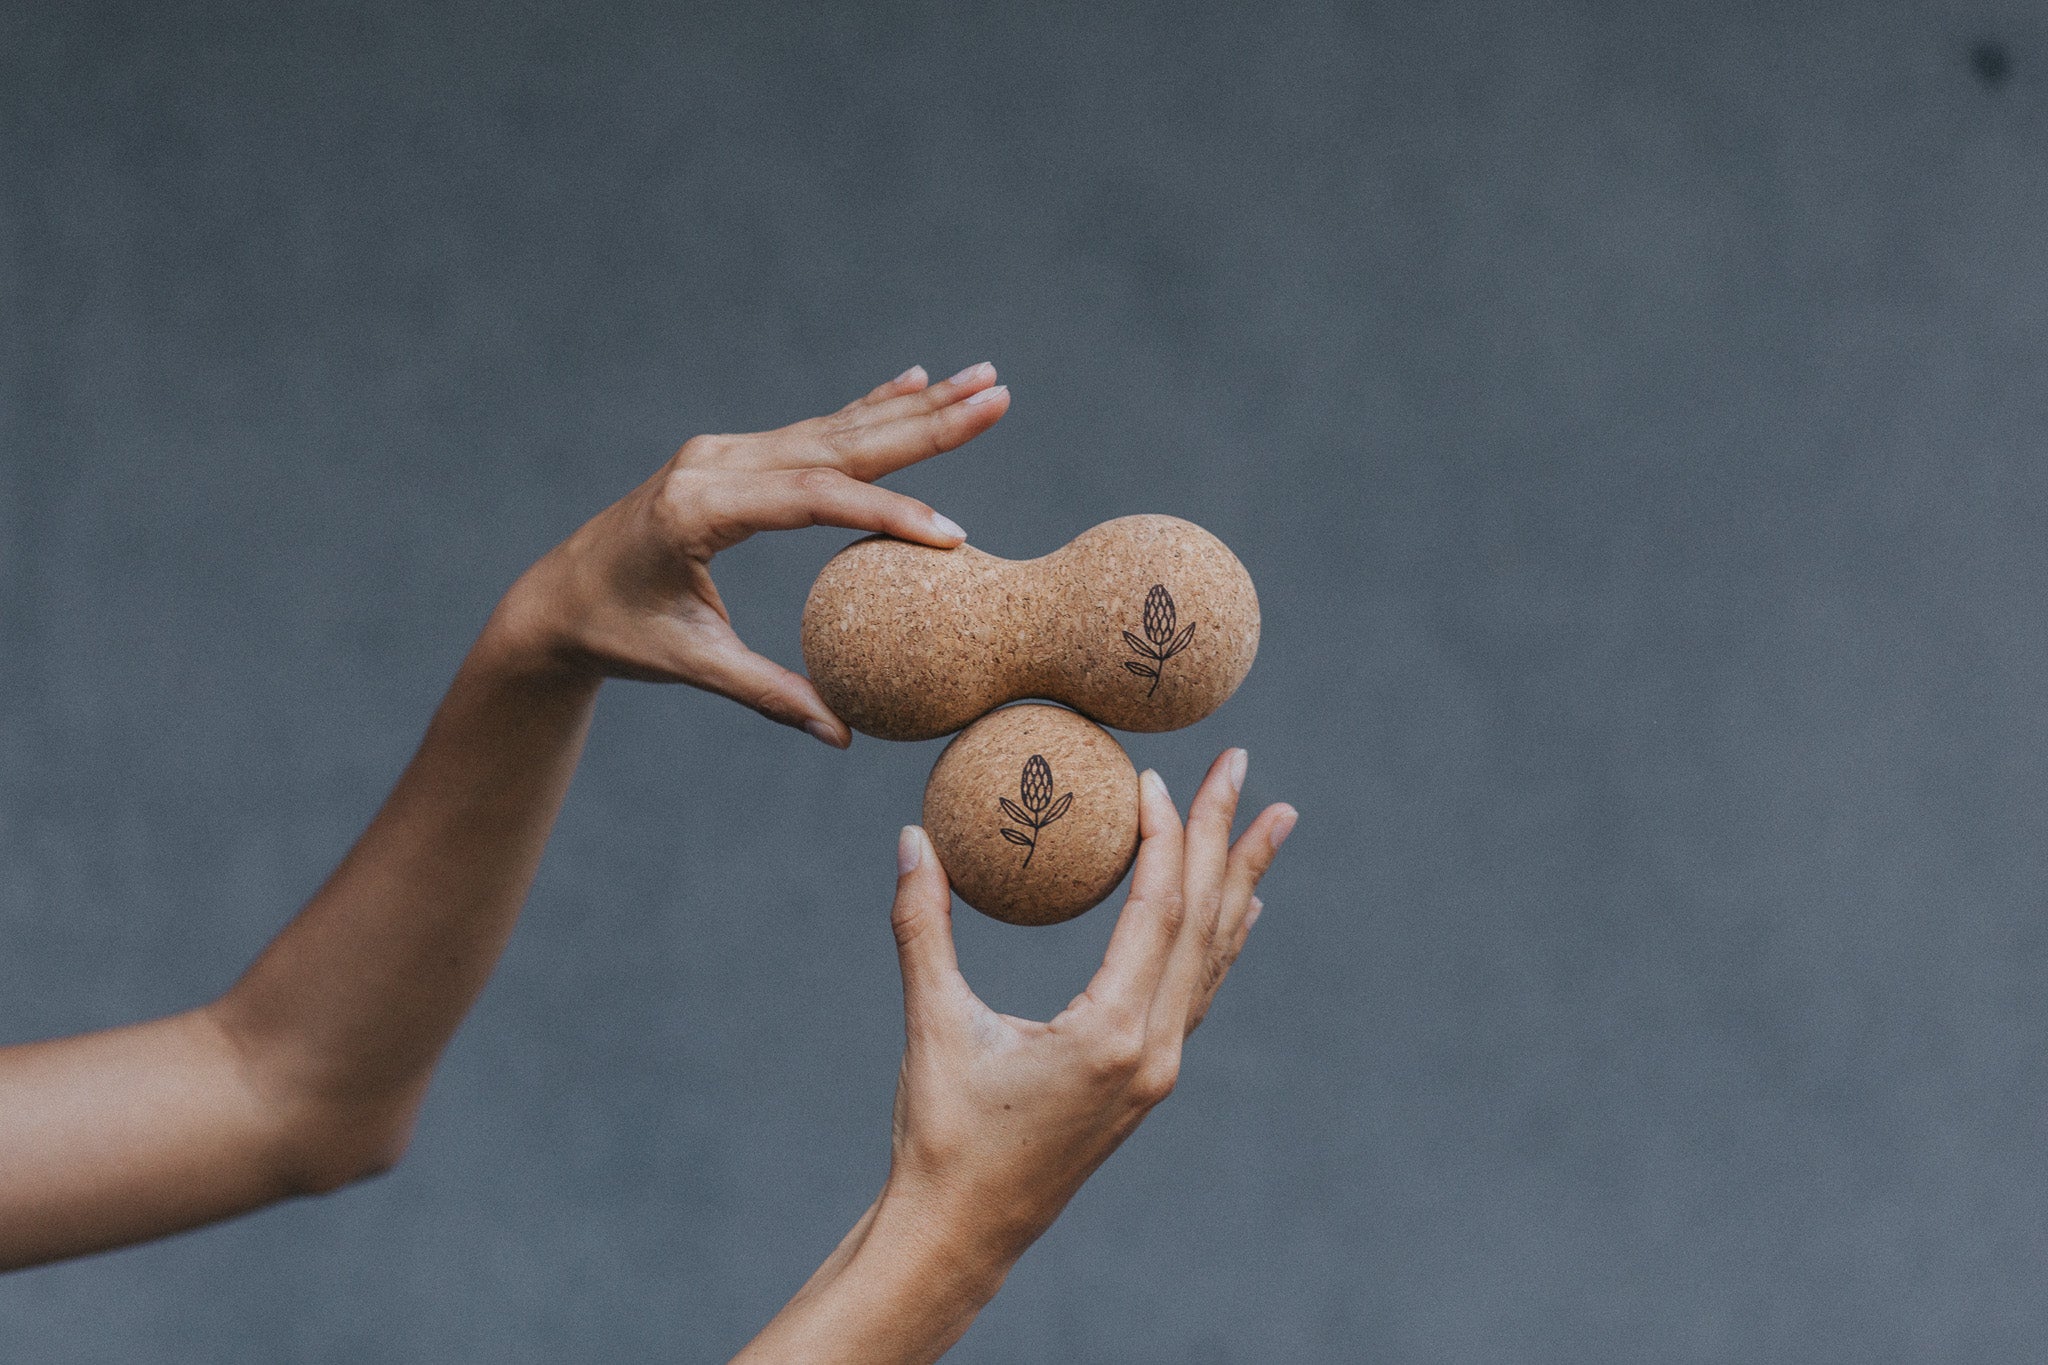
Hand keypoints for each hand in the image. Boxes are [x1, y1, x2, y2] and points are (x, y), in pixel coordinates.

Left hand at [493, 363, 1009, 742]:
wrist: (555, 598)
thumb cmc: (618, 634)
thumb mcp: (692, 666)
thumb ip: (768, 694)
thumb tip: (840, 737)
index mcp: (698, 508)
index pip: (811, 501)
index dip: (884, 513)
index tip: (950, 531)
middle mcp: (714, 463)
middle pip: (837, 442)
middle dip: (926, 424)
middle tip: (997, 398)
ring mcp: (723, 452)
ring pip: (835, 428)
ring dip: (915, 408)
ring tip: (983, 383)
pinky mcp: (732, 456)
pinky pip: (814, 431)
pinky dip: (869, 408)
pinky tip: (916, 382)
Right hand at [881, 748, 1296, 1267]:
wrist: (961, 1234)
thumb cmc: (942, 1135)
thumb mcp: (933, 1024)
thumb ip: (923, 926)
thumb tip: (912, 838)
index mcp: (1110, 1034)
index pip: (1158, 910)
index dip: (1164, 835)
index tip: (1157, 773)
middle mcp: (1153, 1050)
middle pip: (1203, 921)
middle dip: (1225, 837)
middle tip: (1242, 765)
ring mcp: (1158, 1069)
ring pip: (1212, 956)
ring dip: (1241, 883)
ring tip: (1275, 822)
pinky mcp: (1147, 1080)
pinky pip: (1199, 992)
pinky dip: (1221, 939)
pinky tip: (1242, 912)